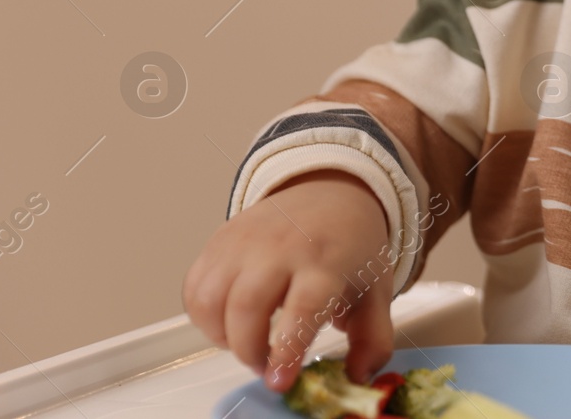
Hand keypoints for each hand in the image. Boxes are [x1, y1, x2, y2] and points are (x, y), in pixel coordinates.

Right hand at [182, 169, 394, 390]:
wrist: (331, 191)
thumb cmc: (351, 247)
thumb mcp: (376, 290)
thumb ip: (373, 339)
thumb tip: (357, 376)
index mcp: (326, 260)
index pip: (303, 307)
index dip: (287, 348)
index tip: (279, 380)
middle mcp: (281, 247)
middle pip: (247, 308)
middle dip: (249, 351)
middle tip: (265, 365)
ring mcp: (244, 242)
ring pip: (211, 300)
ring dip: (221, 337)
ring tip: (248, 341)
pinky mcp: (219, 240)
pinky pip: (194, 289)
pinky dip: (202, 318)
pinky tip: (229, 322)